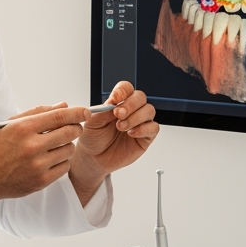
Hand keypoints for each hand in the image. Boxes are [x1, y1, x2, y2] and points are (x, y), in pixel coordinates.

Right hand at [0, 105, 89, 225]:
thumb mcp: (12, 125)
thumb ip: (38, 113)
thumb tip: (64, 105)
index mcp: (24, 128)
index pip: (60, 116)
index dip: (77, 113)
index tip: (86, 112)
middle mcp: (31, 146)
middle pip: (70, 132)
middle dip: (75, 128)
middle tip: (73, 128)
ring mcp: (37, 165)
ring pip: (69, 150)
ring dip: (67, 145)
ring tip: (55, 145)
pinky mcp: (41, 180)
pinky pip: (65, 167)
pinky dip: (62, 161)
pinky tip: (51, 159)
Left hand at [68, 81, 158, 203]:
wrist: (94, 157)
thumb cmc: (93, 137)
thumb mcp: (92, 122)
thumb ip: (103, 111)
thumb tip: (113, 102)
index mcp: (118, 103)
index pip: (126, 89)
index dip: (122, 91)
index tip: (114, 99)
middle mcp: (131, 110)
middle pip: (140, 97)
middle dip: (130, 105)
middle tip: (118, 114)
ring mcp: (140, 122)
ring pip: (149, 110)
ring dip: (135, 117)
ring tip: (121, 127)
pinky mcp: (146, 137)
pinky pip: (153, 128)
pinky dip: (143, 129)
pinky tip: (131, 134)